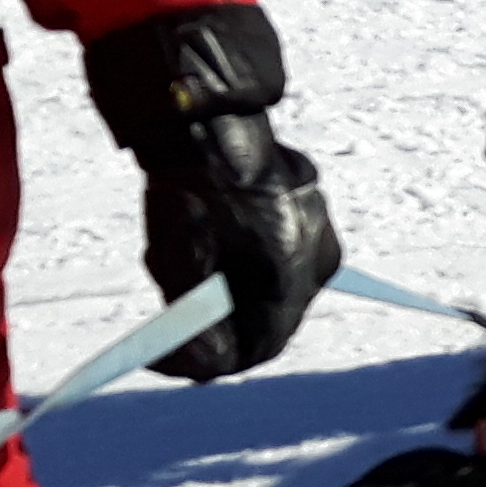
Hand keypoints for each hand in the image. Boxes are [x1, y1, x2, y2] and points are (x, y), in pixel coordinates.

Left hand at [84, 2, 339, 380]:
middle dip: (217, 323)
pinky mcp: (307, 206)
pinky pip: (275, 250)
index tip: (168, 358)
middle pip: (266, 318)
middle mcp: (318, 258)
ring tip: (177, 254)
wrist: (206, 116)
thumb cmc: (190, 192)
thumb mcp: (180, 272)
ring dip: (226, 287)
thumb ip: (196, 330)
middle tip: (170, 315)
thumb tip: (200, 371)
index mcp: (291, 277)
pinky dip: (240, 256)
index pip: (258, 348)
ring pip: (269, 283)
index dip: (210, 361)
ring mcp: (318, 228)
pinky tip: (204, 230)